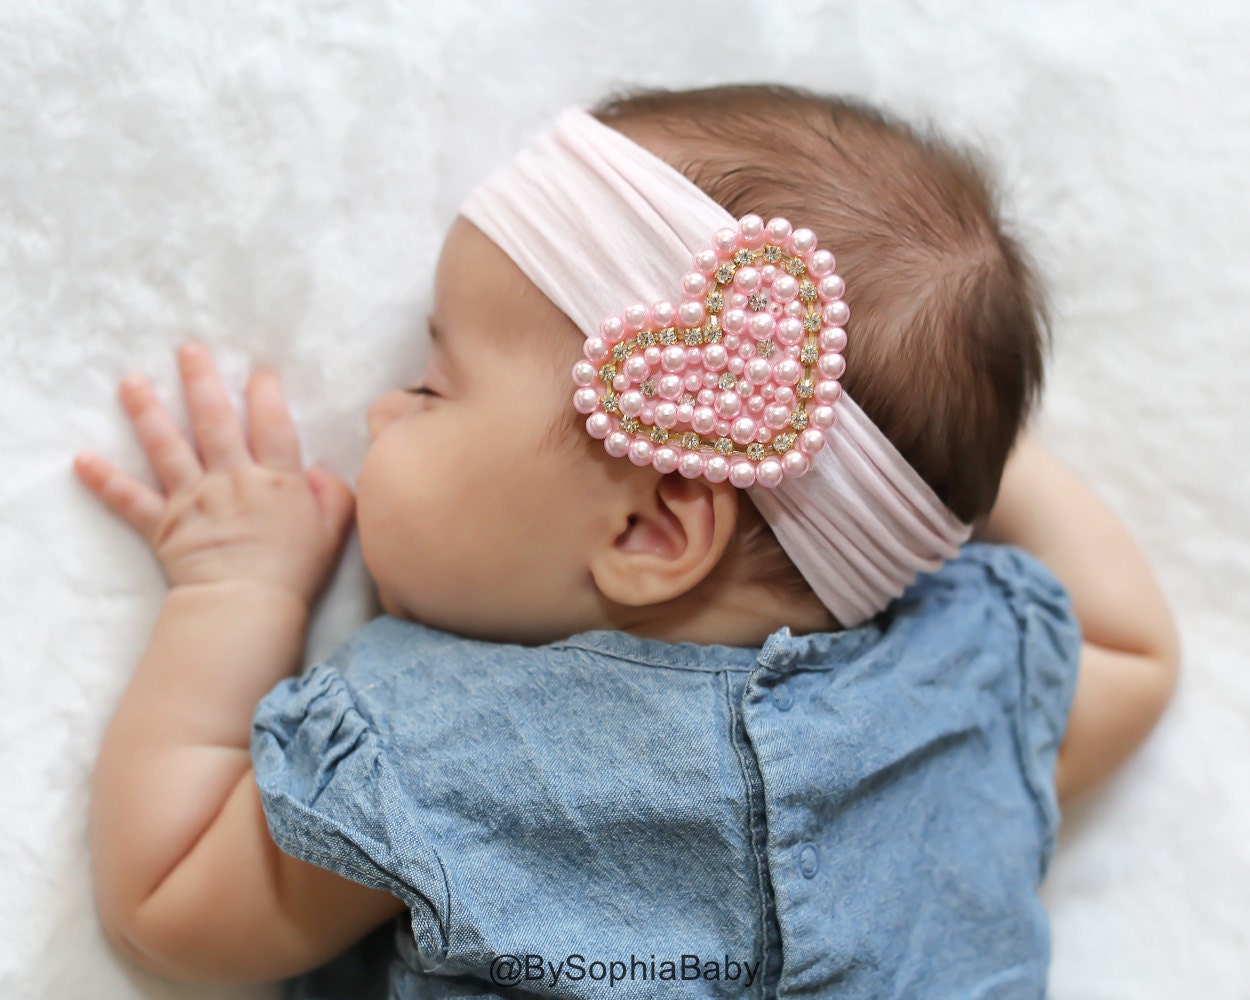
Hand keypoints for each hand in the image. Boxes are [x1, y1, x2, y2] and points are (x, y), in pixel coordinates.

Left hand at [72, 341, 355, 607]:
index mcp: (274, 478)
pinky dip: (105, 481)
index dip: (265, 394)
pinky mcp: (164, 525)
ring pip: (167, 447)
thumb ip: (334, 493)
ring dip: (147, 411)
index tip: (259, 373)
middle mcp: (230, 478)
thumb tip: (319, 472)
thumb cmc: (295, 571)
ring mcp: (193, 498)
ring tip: (131, 381)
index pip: (271, 424)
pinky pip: (131, 500)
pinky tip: (82, 460)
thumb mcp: (334, 529)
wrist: (248, 607)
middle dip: (200, 381)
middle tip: (188, 349)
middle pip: (213, 420)